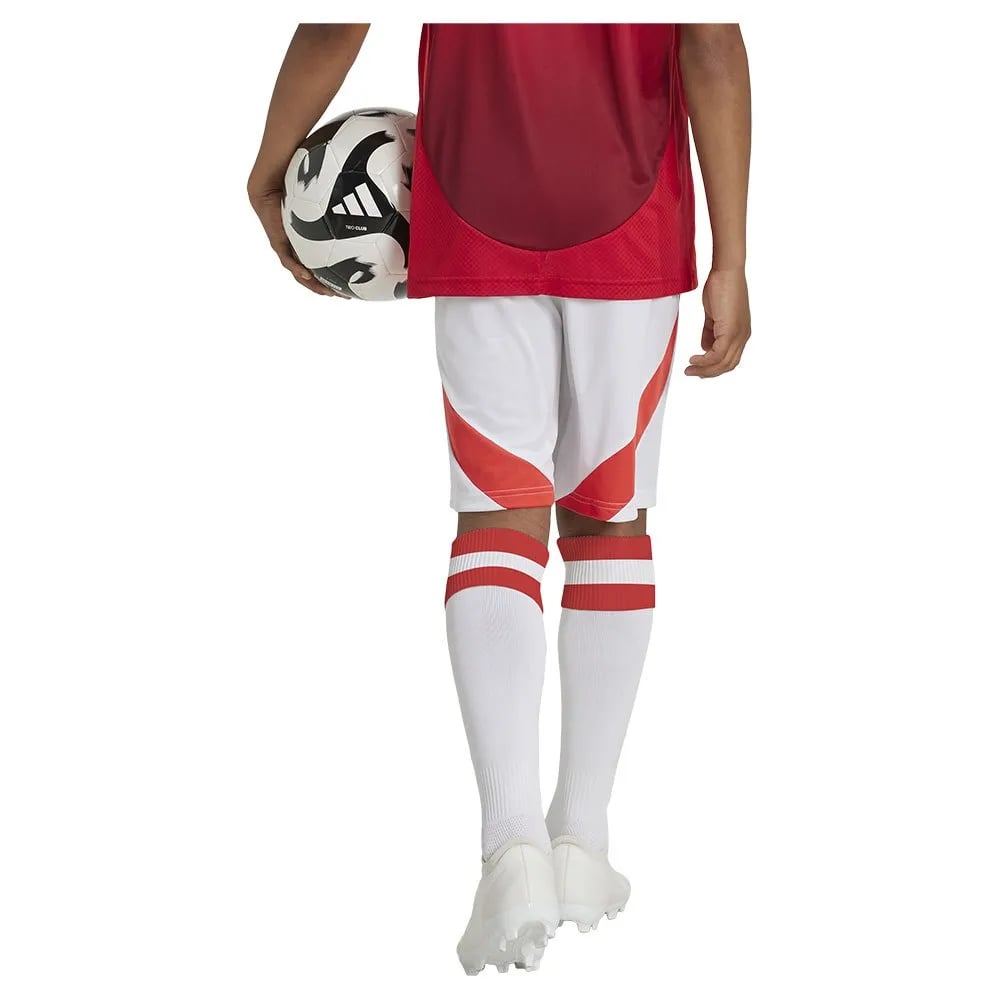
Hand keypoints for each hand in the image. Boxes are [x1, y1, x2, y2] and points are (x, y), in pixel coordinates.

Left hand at [247, 180, 346, 297]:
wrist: (271, 185)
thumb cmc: (299, 191)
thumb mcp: (323, 204)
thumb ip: (340, 208)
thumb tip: (366, 204)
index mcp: (311, 245)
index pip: (324, 266)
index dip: (336, 278)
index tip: (351, 284)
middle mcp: (300, 250)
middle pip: (315, 277)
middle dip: (329, 288)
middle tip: (345, 295)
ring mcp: (288, 249)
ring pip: (302, 275)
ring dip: (315, 286)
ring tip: (330, 293)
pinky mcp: (278, 244)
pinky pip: (289, 261)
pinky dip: (298, 270)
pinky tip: (309, 276)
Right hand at [684, 267, 750, 376]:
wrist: (727, 271)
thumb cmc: (721, 286)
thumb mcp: (713, 314)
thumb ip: (710, 332)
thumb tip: (705, 347)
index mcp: (740, 332)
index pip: (730, 358)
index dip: (714, 367)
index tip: (698, 368)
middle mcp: (742, 336)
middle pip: (728, 365)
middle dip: (709, 372)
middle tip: (692, 372)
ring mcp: (738, 335)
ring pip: (723, 363)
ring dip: (705, 369)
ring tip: (690, 369)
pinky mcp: (731, 331)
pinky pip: (717, 355)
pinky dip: (705, 361)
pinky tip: (694, 359)